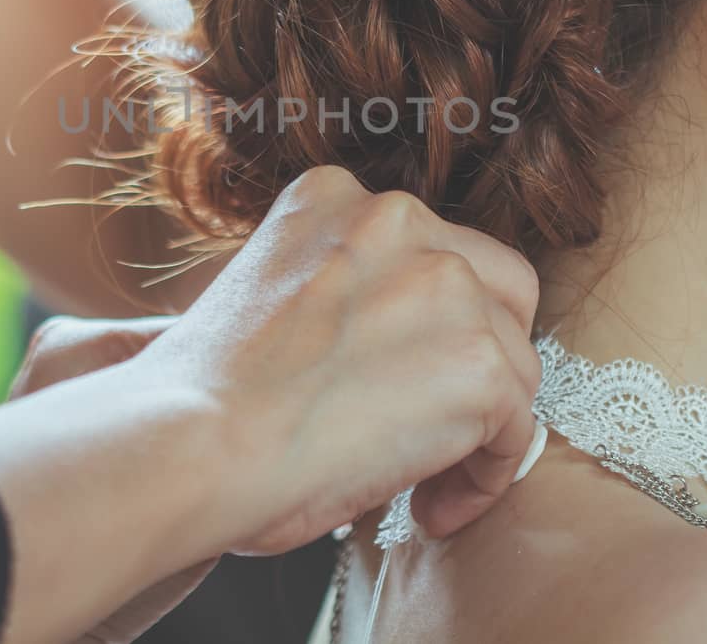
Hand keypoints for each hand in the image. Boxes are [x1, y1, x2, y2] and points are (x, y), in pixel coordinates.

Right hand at [0, 167, 542, 643]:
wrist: (189, 441)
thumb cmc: (201, 401)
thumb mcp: (263, 296)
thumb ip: (334, 295)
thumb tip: (386, 351)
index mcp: (334, 196)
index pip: (426, 249)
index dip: (423, 325)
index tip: (393, 382)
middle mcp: (398, 217)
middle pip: (495, 288)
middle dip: (472, 359)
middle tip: (429, 426)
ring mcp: (448, 284)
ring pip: (511, 362)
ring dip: (476, 427)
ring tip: (421, 487)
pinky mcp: (480, 361)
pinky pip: (516, 429)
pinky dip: (484, 478)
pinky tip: (430, 510)